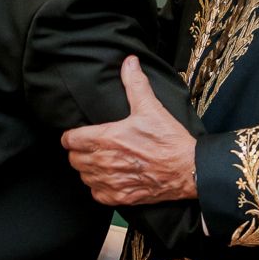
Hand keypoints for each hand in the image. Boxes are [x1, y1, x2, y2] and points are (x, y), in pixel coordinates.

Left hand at [59, 56, 198, 205]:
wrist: (188, 169)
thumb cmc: (169, 140)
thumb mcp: (151, 107)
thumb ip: (135, 83)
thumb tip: (129, 62)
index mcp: (107, 138)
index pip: (70, 140)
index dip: (70, 136)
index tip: (76, 134)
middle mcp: (105, 162)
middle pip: (74, 159)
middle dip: (79, 152)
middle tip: (89, 146)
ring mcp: (112, 182)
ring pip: (84, 177)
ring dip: (88, 169)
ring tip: (99, 161)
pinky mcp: (122, 198)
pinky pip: (97, 194)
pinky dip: (99, 187)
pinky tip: (108, 179)